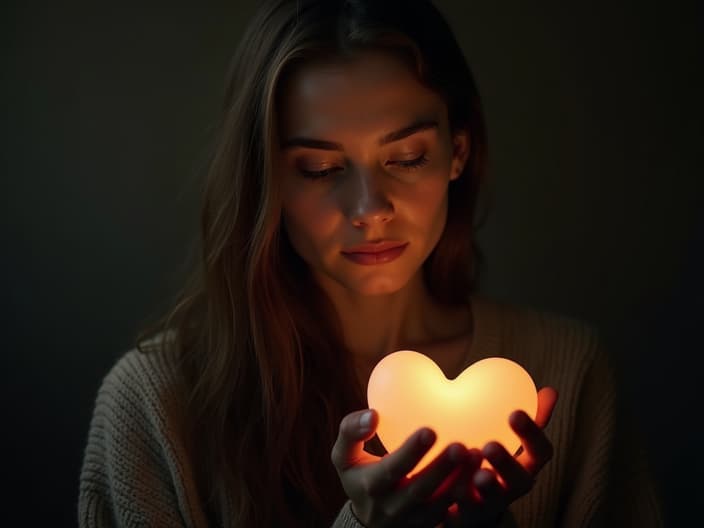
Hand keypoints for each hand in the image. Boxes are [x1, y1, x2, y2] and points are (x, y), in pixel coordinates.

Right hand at [331, 409, 481, 527]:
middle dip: (442, 468)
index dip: (410, 452)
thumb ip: (351, 431)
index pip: (391, 470)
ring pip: (442, 504)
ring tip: (477, 454)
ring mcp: (415, 520)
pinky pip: (454, 513)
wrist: (369, 520)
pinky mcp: (432, 526)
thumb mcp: (343, 456)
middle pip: (421, 490)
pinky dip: (468, 494)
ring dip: (461, 480)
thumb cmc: (358, 475)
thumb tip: (372, 415)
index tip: (429, 430)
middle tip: (461, 445)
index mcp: (371, 486)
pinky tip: (483, 471)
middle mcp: (393, 507)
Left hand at [445, 387, 558, 526]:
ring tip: (465, 462)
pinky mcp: (466, 519)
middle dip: (506, 464)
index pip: (540, 452)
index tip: (514, 413)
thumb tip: (552, 391)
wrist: (466, 501)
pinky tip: (443, 480)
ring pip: (489, 500)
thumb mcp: (509, 437)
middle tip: (490, 445)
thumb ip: (529, 417)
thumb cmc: (491, 460)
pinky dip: (453, 496)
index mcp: (526, 466)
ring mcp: (490, 506)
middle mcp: (512, 488)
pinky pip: (460, 512)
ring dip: (479, 482)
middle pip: (519, 481)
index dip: (531, 435)